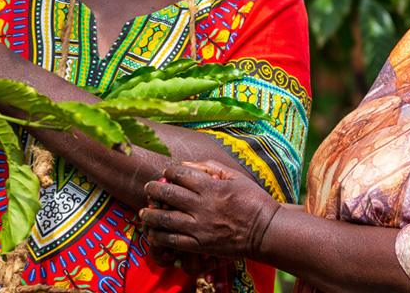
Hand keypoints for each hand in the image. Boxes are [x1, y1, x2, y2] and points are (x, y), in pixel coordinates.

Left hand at [140, 160, 280, 260]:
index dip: (168, 171)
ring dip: (150, 214)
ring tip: (143, 212)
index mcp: (211, 186)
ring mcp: (200, 227)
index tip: (164, 171)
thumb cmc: (252, 199)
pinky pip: (174, 241)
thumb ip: (209, 166)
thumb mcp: (234, 175)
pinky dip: (160, 236)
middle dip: (153, 190)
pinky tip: (153, 232)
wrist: (265, 231)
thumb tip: (186, 164)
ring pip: (166, 220)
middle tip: (147, 188)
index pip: (181, 174)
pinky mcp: (201, 245)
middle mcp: (202, 206)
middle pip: (168, 194)